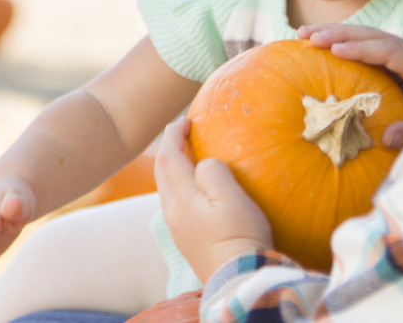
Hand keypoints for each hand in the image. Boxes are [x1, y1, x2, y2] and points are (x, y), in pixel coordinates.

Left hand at [154, 118, 273, 282]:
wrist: (239, 282)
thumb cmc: (240, 237)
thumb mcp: (231, 198)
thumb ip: (214, 172)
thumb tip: (204, 163)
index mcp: (181, 198)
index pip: (167, 157)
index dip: (173, 134)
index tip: (186, 119)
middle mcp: (173, 213)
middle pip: (162, 173)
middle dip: (169, 149)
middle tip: (185, 133)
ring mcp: (178, 229)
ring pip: (168, 190)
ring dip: (174, 169)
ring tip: (192, 157)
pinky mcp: (188, 241)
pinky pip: (177, 205)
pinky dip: (182, 187)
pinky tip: (198, 191)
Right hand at [299, 24, 402, 149]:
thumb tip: (386, 136)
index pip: (390, 51)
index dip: (362, 49)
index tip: (335, 51)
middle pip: (373, 36)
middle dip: (340, 34)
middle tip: (310, 37)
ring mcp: (400, 54)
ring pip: (364, 36)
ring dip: (333, 33)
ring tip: (302, 34)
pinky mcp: (389, 60)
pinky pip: (362, 47)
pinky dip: (338, 44)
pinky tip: (315, 44)